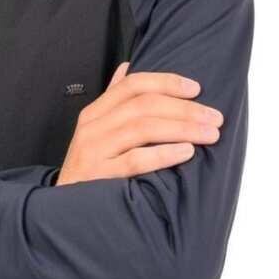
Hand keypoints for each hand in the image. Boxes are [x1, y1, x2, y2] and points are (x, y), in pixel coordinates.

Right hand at [55, 62, 223, 185]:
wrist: (64, 212)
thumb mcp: (96, 132)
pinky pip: (136, 159)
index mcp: (95, 112)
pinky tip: (186, 151)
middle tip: (214, 117)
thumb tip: (128, 66)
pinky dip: (164, 153)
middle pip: (143, 105)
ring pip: (143, 128)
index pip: (132, 85)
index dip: (166, 82)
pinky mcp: (100, 175)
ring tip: (209, 134)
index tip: (196, 88)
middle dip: (184, 109)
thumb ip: (112, 101)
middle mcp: (93, 127)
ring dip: (182, 128)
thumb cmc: (89, 169)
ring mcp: (94, 150)